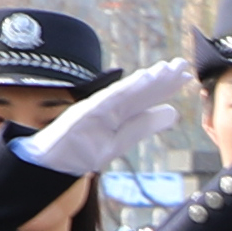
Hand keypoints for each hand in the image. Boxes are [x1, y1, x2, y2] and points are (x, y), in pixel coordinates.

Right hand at [18, 57, 193, 177]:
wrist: (45, 166)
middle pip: (138, 91)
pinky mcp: (84, 115)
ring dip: (145, 81)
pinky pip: (108, 102)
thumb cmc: (78, 152)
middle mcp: (107, 108)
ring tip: (165, 70)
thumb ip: (143, 125)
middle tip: (183, 65)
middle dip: (161, 78)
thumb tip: (173, 112)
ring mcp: (95, 110)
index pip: (145, 97)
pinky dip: (125, 90)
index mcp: (117, 113)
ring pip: (125, 93)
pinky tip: (142, 80)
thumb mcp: (118, 141)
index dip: (165, 86)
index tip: (186, 75)